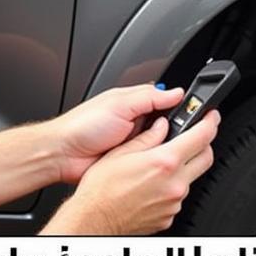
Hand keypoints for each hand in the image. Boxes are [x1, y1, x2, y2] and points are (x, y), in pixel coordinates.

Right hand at [42, 110, 220, 234]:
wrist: (94, 219)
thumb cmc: (101, 191)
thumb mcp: (121, 153)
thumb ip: (147, 138)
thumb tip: (161, 126)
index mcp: (164, 162)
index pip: (202, 137)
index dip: (210, 122)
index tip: (211, 116)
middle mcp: (174, 184)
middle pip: (206, 158)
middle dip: (203, 144)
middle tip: (193, 138)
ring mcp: (174, 203)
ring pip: (191, 180)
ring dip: (183, 169)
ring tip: (157, 169)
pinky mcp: (169, 217)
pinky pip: (178, 198)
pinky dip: (170, 189)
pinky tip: (151, 188)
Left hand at [52, 83, 185, 183]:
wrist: (62, 154)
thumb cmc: (81, 126)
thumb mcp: (119, 103)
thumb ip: (149, 97)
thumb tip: (176, 92)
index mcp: (133, 104)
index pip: (165, 102)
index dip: (179, 107)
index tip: (193, 113)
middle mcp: (134, 123)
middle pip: (165, 126)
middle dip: (171, 130)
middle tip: (172, 133)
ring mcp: (132, 145)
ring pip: (158, 146)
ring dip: (159, 147)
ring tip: (157, 147)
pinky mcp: (128, 163)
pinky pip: (146, 162)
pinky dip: (149, 162)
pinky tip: (149, 161)